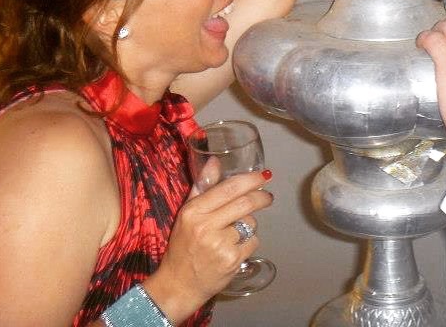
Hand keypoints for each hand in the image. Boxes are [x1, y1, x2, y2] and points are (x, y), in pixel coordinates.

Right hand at [145, 171, 272, 320]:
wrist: (178, 285)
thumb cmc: (183, 246)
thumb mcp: (186, 214)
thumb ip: (202, 187)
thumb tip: (215, 160)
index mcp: (193, 211)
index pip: (228, 188)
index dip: (250, 180)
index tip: (264, 176)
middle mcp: (205, 226)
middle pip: (245, 203)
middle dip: (261, 197)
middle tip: (268, 197)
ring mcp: (219, 245)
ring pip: (250, 223)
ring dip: (249, 224)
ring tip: (234, 233)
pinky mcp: (231, 260)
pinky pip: (252, 242)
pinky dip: (248, 243)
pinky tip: (234, 248)